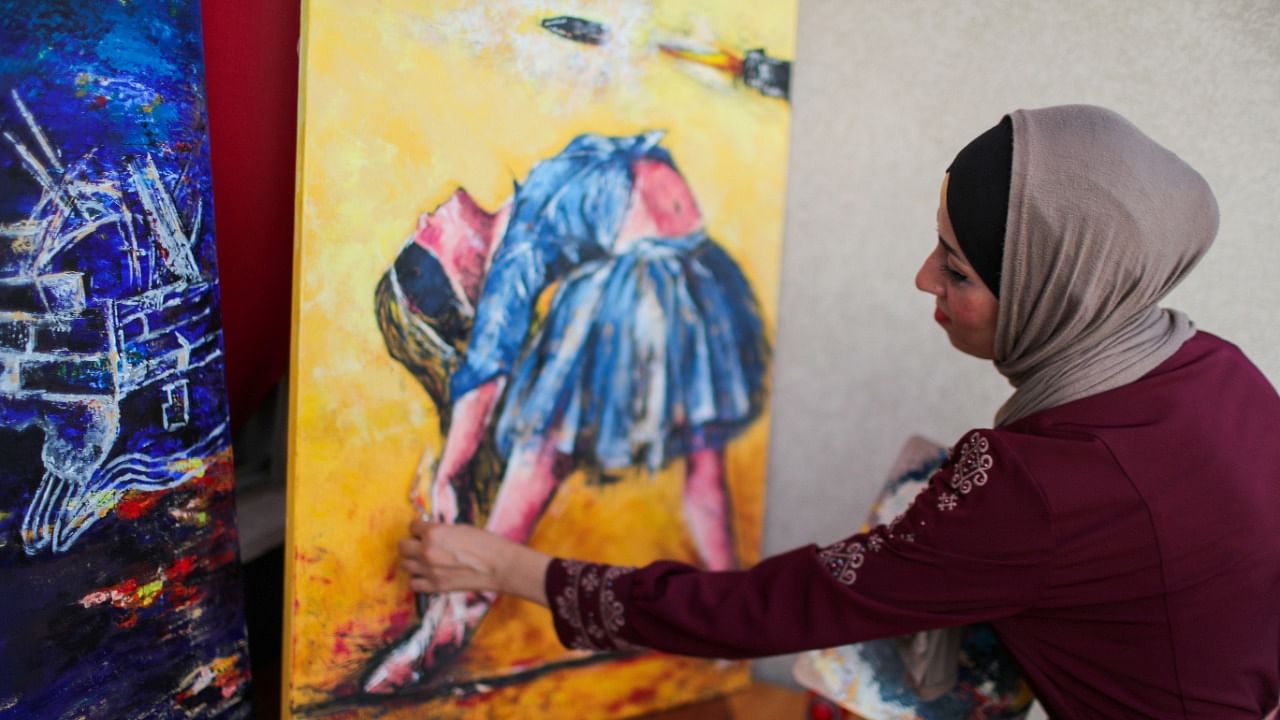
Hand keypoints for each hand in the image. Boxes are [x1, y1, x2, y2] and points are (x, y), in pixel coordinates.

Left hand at [399, 520, 551, 605]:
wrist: (498, 566)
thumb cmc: (484, 543)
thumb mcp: (460, 528)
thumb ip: (440, 531)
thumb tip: (428, 533)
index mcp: (433, 533)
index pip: (412, 527)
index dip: (419, 528)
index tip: (425, 531)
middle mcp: (427, 551)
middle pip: (402, 546)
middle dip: (411, 544)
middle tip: (421, 545)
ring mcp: (429, 571)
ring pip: (405, 565)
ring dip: (413, 561)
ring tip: (425, 560)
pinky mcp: (435, 586)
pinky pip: (414, 583)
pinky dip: (419, 579)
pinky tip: (428, 574)